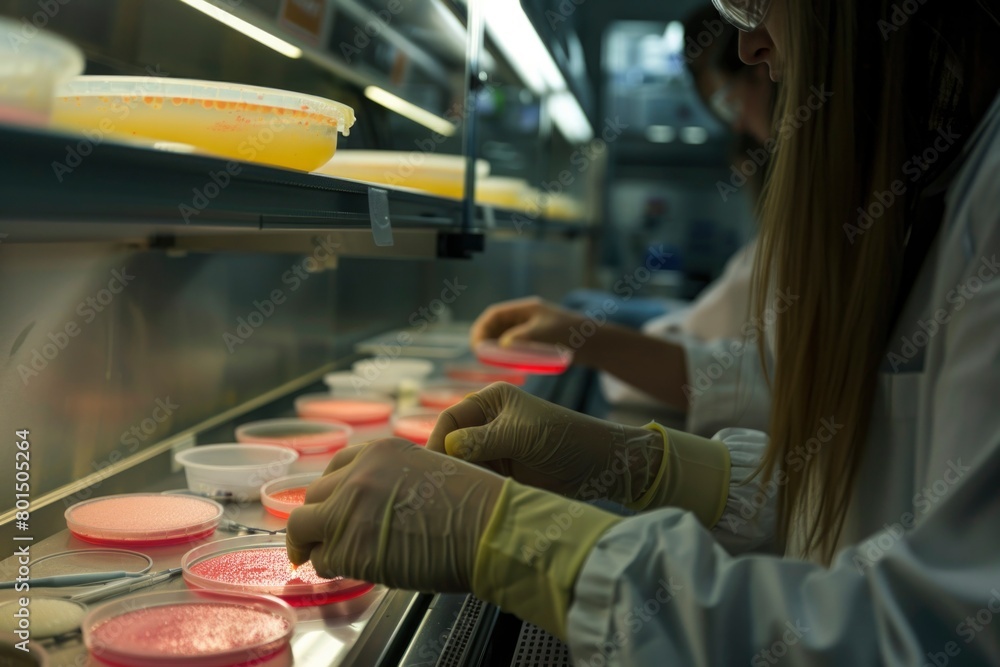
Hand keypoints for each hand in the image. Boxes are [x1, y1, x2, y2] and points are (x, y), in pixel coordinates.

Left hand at [285, 439, 504, 592]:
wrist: (486, 527)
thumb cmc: (474, 506)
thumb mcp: (430, 471)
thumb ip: (397, 480)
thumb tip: (382, 505)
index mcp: (380, 452)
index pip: (336, 467)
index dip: (332, 491)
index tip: (331, 506)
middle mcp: (358, 475)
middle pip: (314, 495)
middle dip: (318, 518)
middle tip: (321, 537)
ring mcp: (348, 510)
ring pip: (302, 526)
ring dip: (310, 543)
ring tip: (317, 557)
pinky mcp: (348, 547)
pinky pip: (321, 559)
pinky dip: (328, 568)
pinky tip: (346, 571)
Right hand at [427, 382, 663, 506]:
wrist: (600, 466)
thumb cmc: (565, 439)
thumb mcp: (522, 435)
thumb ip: (483, 440)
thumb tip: (446, 446)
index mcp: (491, 401)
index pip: (450, 419)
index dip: (436, 442)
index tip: (431, 469)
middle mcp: (488, 423)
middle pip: (451, 443)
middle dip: (444, 464)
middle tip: (433, 490)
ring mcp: (495, 449)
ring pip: (462, 465)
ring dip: (457, 479)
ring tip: (446, 500)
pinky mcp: (503, 472)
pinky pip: (477, 480)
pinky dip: (470, 489)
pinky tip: (464, 503)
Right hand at [470, 297, 589, 356]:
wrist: (595, 343)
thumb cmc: (571, 334)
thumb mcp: (544, 334)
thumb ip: (521, 338)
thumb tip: (501, 346)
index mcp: (526, 309)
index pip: (495, 314)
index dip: (482, 328)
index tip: (478, 346)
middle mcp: (526, 317)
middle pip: (497, 326)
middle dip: (487, 340)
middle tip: (483, 358)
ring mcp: (531, 330)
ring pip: (505, 338)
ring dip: (497, 349)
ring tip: (493, 364)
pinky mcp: (537, 342)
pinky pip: (515, 347)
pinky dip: (508, 355)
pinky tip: (508, 366)